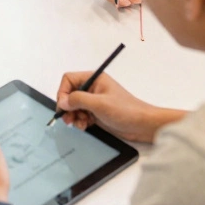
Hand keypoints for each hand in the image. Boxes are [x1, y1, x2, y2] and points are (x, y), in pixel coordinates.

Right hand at [55, 72, 181, 143]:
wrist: (142, 125)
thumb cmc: (125, 110)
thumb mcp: (99, 104)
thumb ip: (78, 100)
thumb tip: (62, 102)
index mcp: (94, 78)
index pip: (69, 79)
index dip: (63, 92)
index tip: (64, 106)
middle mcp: (92, 87)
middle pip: (69, 94)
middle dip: (67, 107)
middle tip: (68, 120)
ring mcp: (94, 100)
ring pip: (74, 106)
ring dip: (73, 116)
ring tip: (80, 124)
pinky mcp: (96, 112)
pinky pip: (81, 114)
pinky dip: (80, 121)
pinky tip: (85, 126)